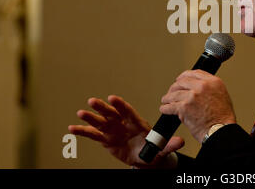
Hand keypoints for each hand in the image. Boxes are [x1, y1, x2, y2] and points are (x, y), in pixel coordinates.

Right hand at [68, 95, 184, 168]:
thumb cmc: (152, 149)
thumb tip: (181, 142)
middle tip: (93, 101)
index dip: (120, 105)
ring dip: (91, 117)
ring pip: (101, 122)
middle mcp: (123, 123)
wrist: (144, 157)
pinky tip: (73, 128)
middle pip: (112, 113)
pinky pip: (93, 135)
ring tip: (81, 113)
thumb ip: (169, 144)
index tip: (113, 98)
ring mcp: (113, 130)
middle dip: (103, 108)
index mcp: (136, 122)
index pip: (127, 111)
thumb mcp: (161, 149)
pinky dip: (83, 131)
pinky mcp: (106, 139)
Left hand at [160, 70, 235, 142]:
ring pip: (174, 94)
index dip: (184, 76)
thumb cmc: (223, 118)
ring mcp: (192, 96)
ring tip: (166, 101)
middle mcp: (202, 86)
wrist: (221, 131)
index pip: (194, 73)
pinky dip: (165, 108)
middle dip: (174, 87)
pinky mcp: (184, 107)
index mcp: (213, 82)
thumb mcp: (222, 95)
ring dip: (168, 98)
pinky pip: (170, 106)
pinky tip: (164, 109)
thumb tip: (197, 88)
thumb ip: (210, 88)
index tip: (180, 79)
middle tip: (171, 92)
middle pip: (182, 82)